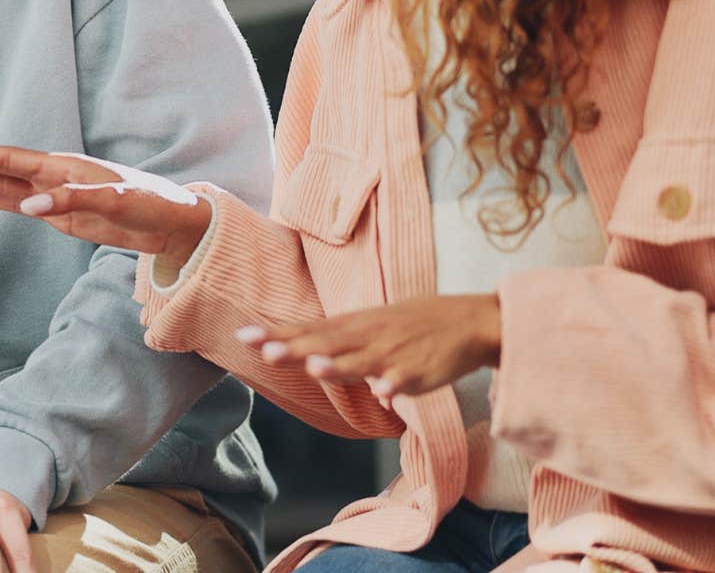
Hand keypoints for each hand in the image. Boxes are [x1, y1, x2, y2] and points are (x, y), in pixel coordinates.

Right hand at [0, 132, 211, 266]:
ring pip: (2, 182)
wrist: (171, 222)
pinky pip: (16, 203)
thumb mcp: (114, 200)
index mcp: (62, 165)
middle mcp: (52, 175)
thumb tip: (29, 208)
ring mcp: (52, 194)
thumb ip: (71, 201)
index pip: (8, 157)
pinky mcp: (58, 215)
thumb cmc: (149, 202)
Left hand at [237, 294, 501, 398]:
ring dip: (339, 365)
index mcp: (353, 326)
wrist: (470, 321)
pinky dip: (395, 384)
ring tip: (315, 368)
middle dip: (296, 348)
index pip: (308, 330)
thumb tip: (305, 359)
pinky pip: (405, 379)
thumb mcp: (371, 328)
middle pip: (326, 344)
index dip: (278, 333)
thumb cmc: (415, 325)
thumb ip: (337, 346)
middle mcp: (367, 337)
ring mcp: (393, 354)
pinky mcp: (420, 370)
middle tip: (266, 351)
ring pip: (362, 361)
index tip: (244, 336)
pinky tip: (384, 393)